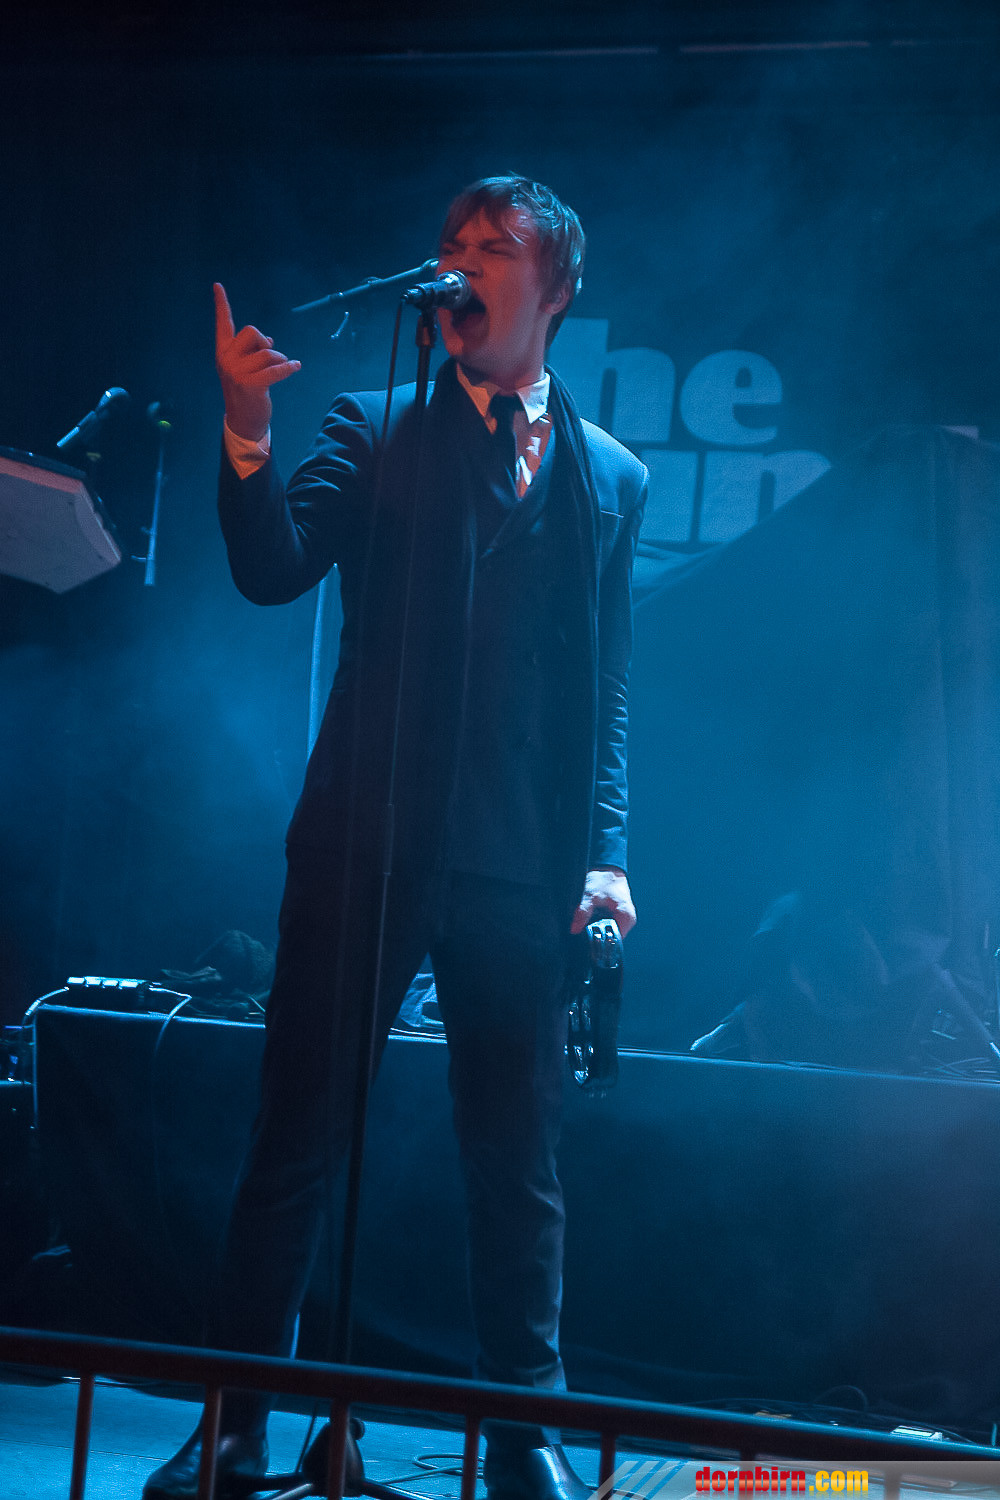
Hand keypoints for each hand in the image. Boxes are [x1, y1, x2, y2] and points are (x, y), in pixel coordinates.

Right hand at [213, 282, 300, 440]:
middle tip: (271, 356)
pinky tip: (296, 367)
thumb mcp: (247, 368)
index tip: (217, 285)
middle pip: (252, 332)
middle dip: (266, 342)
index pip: (223, 324)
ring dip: (280, 359)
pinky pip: (276, 369)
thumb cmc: (248, 391)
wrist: (244, 420)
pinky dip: (288, 367)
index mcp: (223, 352)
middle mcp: (226, 359)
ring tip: (282, 367)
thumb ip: (254, 352)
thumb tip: (269, 339)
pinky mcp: (250, 384)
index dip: (221, 304)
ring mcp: (236, 372)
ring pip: (267, 352)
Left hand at [571, 866, 635, 937]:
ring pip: (608, 934)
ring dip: (597, 930)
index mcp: (626, 917)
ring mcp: (623, 920)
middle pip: (611, 939)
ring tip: (587, 922)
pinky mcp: (617, 918)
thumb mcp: (590, 894)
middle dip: (596, 936)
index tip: (586, 938)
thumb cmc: (603, 879)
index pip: (614, 940)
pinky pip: (607, 928)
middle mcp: (627, 921)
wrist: (607, 870)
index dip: (599, 941)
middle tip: (583, 928)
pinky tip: (591, 919)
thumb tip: (574, 929)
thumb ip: (582, 912)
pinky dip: (598, 925)